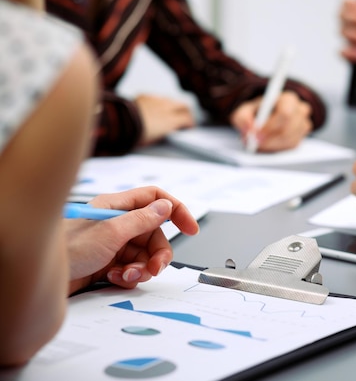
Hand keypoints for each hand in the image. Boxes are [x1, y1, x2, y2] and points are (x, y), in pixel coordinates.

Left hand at [64, 187, 199, 293]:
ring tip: (127, 276)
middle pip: (154, 234)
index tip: (191, 228)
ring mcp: (112, 244)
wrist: (40, 275)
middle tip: (154, 268)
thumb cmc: (66, 247)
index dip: (176, 210)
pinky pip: (132, 269)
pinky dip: (129, 277)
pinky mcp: (108, 263)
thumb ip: (141, 219)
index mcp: (117, 207)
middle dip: (158, 253)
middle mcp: (117, 223)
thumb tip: (165, 207)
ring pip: (145, 254)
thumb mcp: (110, 232)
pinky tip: (115, 279)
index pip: (155, 199)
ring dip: (142, 268)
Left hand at [135, 94, 195, 144]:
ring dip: (172, 106)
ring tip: (169, 112)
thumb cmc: (136, 135)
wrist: (121, 123)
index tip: (189, 127)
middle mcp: (166, 108)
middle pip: (183, 105)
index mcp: (170, 121)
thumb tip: (168, 131)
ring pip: (170, 100)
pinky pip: (156, 97)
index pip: (187, 119)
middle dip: (186, 111)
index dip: (190, 123)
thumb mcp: (155, 140)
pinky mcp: (146, 96)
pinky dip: (158, 102)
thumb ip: (165, 133)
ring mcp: (156, 100)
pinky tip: (153, 108)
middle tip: (184, 117)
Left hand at [230, 91, 311, 151]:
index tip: (256, 135)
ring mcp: (303, 124)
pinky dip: (278, 148)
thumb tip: (249, 131)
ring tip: (258, 144)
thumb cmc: (258, 112)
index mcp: (288, 98)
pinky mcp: (302, 137)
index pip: (285, 114)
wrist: (265, 117)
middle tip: (255, 144)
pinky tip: (268, 145)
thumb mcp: (244, 111)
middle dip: (270, 139)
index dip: (270, 127)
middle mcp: (300, 110)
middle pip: (289, 129)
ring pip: (291, 140)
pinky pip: (292, 146)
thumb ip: (243, 119)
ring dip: (272, 145)